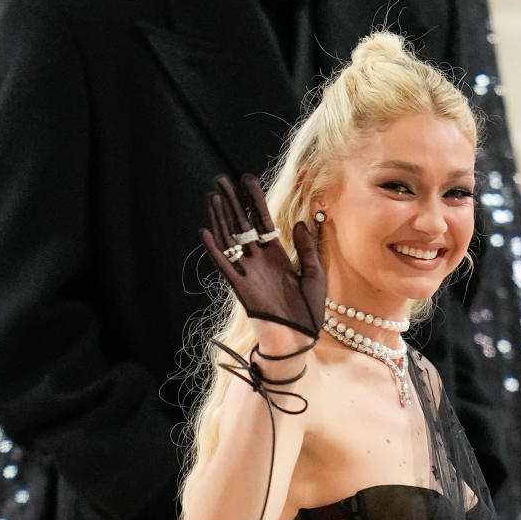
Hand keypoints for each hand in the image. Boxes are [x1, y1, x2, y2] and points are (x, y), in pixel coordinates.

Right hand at [202, 175, 324, 363]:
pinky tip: (206, 232)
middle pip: (242, 226)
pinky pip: (224, 266)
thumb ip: (307, 249)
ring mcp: (248, 274)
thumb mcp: (314, 275)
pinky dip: (215, 251)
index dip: (255, 200)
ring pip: (230, 240)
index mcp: (277, 256)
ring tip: (215, 196)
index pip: (262, 222)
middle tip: (222, 179)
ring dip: (221, 218)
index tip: (248, 179)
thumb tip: (299, 222)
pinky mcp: (241, 289)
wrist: (298, 340)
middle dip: (233, 202)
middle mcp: (259, 261)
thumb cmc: (309, 312)